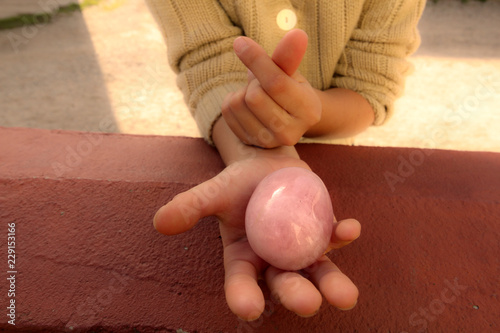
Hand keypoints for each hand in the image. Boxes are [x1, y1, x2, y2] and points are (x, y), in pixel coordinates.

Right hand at [153, 155, 359, 319]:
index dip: (244, 297)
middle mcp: (274, 260)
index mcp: (244, 258)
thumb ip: (191, 207)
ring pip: (316, 270)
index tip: (249, 309)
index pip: (241, 283)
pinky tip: (350, 228)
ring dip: (332, 283)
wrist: (265, 165)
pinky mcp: (321, 231)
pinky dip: (342, 235)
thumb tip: (160, 222)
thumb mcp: (213, 193)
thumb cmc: (236, 184)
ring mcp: (300, 248)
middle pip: (285, 283)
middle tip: (308, 303)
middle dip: (296, 295)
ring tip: (346, 297)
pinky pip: (333, 237)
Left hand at [221, 29, 321, 147]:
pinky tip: (246, 105)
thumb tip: (297, 35)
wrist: (286, 118)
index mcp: (308, 111)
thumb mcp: (291, 71)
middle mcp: (291, 133)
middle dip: (253, 81)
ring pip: (238, 104)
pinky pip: (227, 114)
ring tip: (256, 93)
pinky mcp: (250, 144)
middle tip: (261, 81)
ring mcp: (269, 142)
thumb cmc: (289, 88)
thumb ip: (289, 56)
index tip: (240, 42)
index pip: (276, 83)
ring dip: (242, 91)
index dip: (257, 60)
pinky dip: (232, 101)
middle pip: (254, 97)